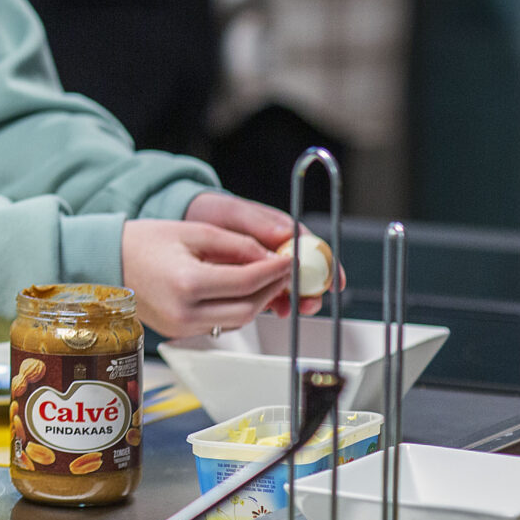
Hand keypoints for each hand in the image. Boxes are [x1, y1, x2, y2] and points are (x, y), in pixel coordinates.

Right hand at [121, 219, 293, 338]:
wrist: (107, 261)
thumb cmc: (142, 242)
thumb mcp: (192, 232)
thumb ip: (235, 244)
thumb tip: (270, 257)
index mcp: (187, 283)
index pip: (246, 282)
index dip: (274, 271)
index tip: (288, 260)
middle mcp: (184, 312)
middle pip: (248, 308)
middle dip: (270, 289)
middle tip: (281, 271)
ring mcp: (181, 326)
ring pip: (238, 320)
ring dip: (256, 300)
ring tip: (262, 279)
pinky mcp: (179, 332)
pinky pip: (220, 323)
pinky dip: (236, 308)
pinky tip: (238, 291)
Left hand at [185, 190, 339, 315]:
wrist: (185, 222)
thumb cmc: (211, 210)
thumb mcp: (233, 211)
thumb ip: (259, 223)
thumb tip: (287, 234)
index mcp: (280, 231)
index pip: (312, 247)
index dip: (327, 265)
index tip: (334, 280)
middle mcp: (276, 251)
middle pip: (303, 273)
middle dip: (310, 290)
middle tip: (309, 301)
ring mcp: (262, 268)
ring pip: (285, 288)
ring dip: (290, 300)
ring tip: (286, 308)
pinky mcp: (247, 282)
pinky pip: (263, 295)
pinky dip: (267, 303)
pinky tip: (267, 308)